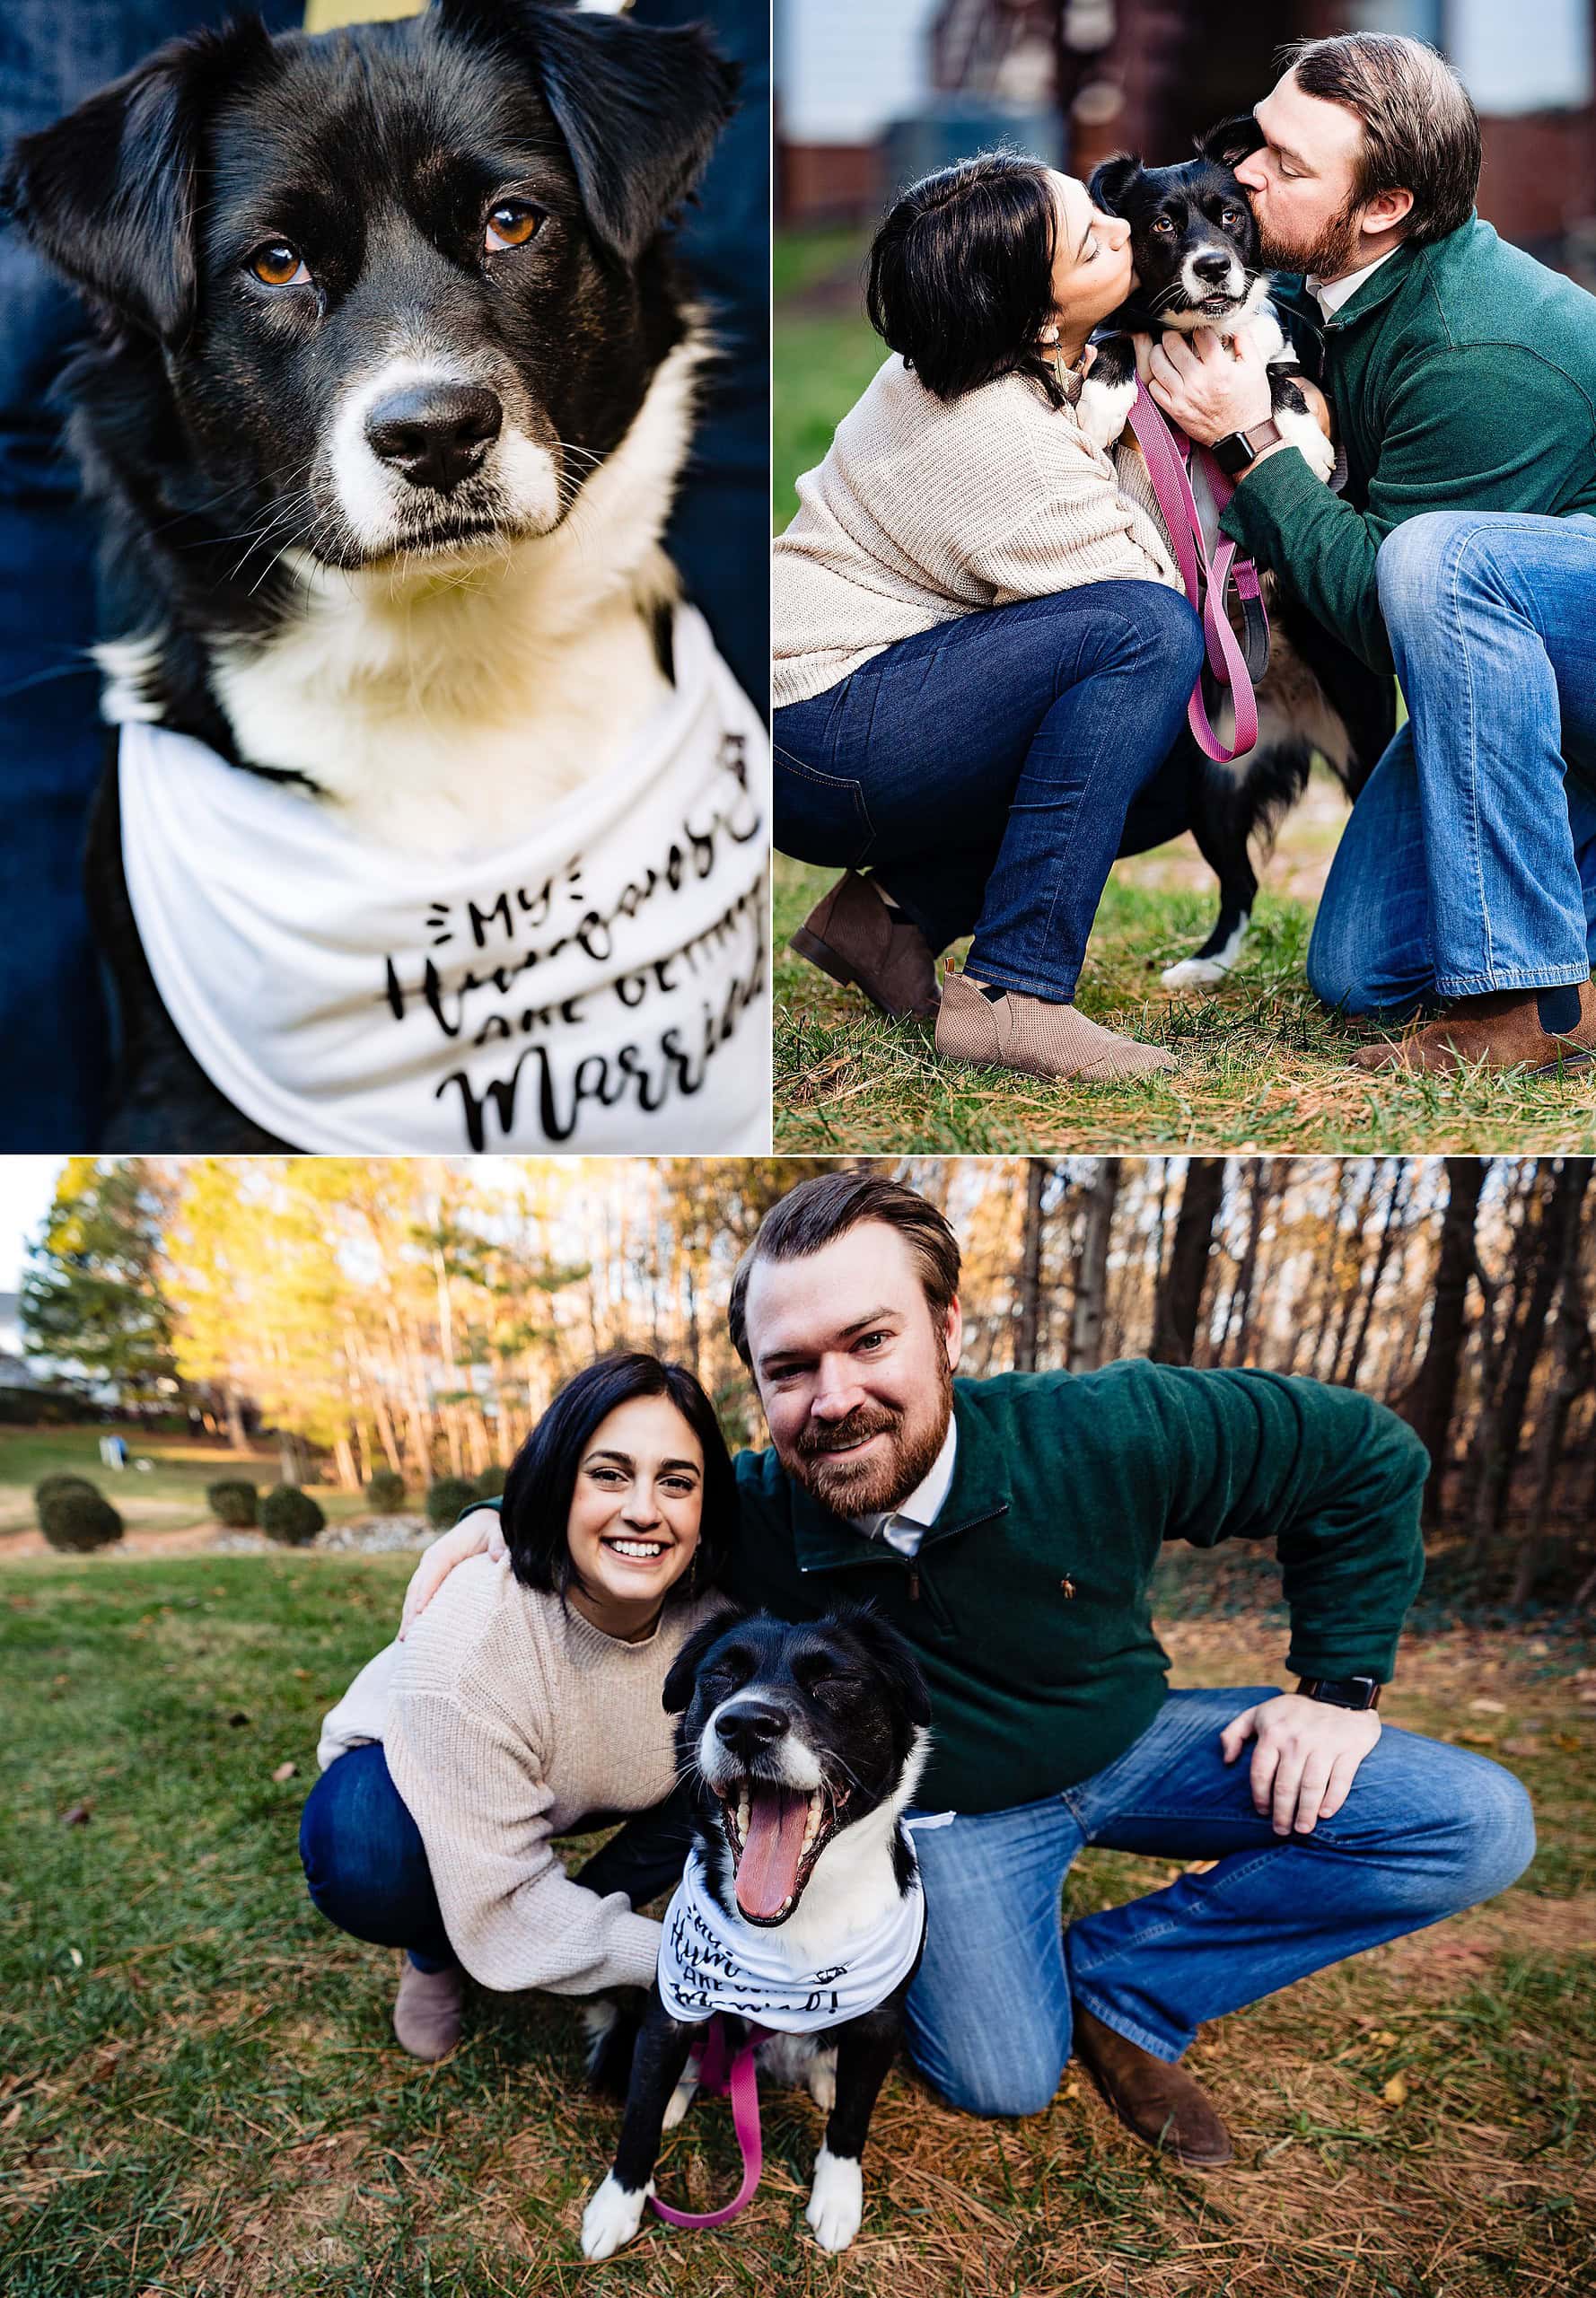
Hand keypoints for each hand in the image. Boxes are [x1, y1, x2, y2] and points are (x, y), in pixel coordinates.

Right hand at [399, 1510, 506, 1637]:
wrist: (481, 1523)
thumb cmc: (489, 1530)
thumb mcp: (498, 1531)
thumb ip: (499, 1541)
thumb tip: (498, 1555)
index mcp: (445, 1550)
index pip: (433, 1571)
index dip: (426, 1591)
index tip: (420, 1611)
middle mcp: (432, 1560)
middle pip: (418, 1586)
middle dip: (412, 1610)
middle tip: (409, 1636)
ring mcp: (429, 1569)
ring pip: (414, 1593)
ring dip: (408, 1615)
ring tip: (405, 1639)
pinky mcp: (432, 1578)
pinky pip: (419, 1596)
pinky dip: (413, 1612)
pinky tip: (410, 1632)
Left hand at [1147, 326, 1272, 446]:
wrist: (1242, 436)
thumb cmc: (1250, 403)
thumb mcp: (1256, 368)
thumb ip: (1245, 342)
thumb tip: (1237, 323)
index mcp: (1218, 369)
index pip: (1200, 335)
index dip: (1199, 327)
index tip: (1200, 330)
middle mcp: (1197, 382)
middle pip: (1172, 345)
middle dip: (1172, 334)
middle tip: (1175, 334)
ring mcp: (1183, 396)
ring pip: (1157, 365)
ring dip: (1158, 352)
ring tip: (1164, 350)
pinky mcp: (1175, 410)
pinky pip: (1154, 388)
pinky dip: (1156, 377)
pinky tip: (1164, 373)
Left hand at [1219, 1692, 1379, 1834]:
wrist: (1339, 1695)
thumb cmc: (1293, 1712)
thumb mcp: (1259, 1713)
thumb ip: (1234, 1732)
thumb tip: (1226, 1760)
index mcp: (1273, 1731)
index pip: (1261, 1772)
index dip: (1259, 1796)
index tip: (1262, 1812)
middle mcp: (1297, 1739)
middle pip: (1285, 1786)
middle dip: (1281, 1813)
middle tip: (1281, 1830)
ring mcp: (1324, 1744)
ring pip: (1311, 1787)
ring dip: (1305, 1813)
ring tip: (1302, 1829)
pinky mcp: (1349, 1749)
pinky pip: (1340, 1780)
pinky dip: (1333, 1800)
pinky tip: (1325, 1814)